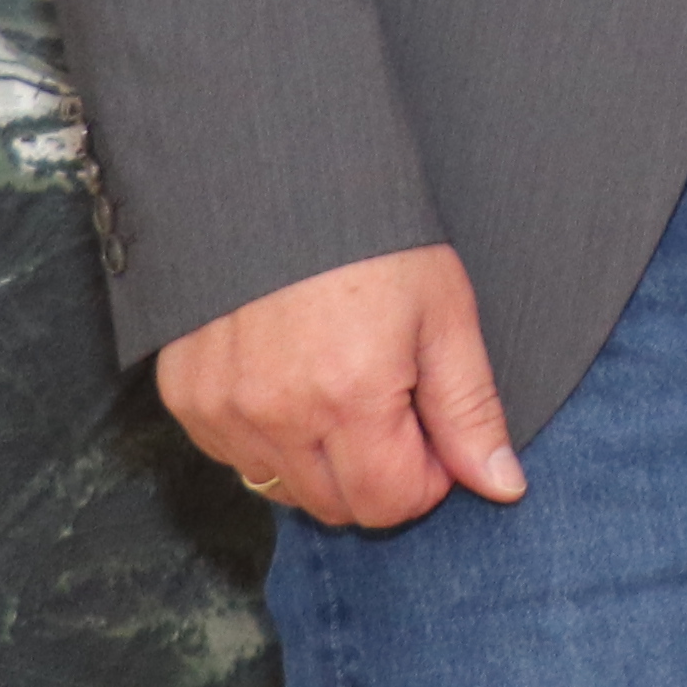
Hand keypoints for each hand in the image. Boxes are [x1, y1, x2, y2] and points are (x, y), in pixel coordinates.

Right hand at [157, 243, 527, 530]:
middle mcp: (276, 416)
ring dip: (322, 462)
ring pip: (282, 488)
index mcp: (350, 397)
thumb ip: (470, 410)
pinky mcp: (185, 397)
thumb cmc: (374, 241)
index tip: (436, 433)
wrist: (279, 180)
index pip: (391, 502)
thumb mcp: (445, 314)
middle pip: (336, 506)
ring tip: (344, 388)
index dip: (428, 478)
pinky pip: (233, 456)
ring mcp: (222, 410)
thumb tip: (502, 486)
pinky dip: (270, 439)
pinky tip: (294, 383)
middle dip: (379, 475)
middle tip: (397, 409)